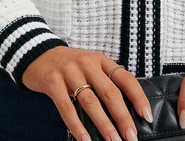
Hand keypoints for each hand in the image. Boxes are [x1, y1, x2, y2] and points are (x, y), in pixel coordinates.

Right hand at [22, 46, 153, 140]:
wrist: (38, 53)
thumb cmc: (69, 65)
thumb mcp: (90, 65)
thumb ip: (105, 80)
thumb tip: (126, 109)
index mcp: (101, 60)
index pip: (125, 78)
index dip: (138, 97)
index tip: (146, 115)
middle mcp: (87, 64)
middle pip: (109, 92)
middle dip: (122, 117)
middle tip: (131, 136)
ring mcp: (69, 72)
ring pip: (90, 101)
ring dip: (103, 124)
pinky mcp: (53, 82)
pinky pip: (66, 107)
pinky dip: (76, 125)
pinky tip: (85, 139)